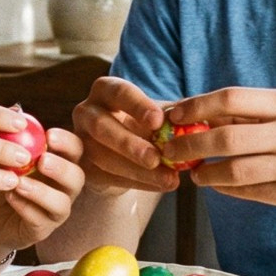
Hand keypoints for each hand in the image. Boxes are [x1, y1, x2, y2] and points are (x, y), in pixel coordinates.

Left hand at [0, 127, 87, 254]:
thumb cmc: (1, 178)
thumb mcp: (0, 154)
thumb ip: (8, 133)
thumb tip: (15, 108)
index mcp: (60, 163)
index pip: (76, 150)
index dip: (68, 142)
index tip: (49, 135)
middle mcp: (64, 187)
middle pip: (78, 177)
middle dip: (62, 168)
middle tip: (42, 160)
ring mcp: (56, 210)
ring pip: (61, 203)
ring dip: (41, 191)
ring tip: (20, 182)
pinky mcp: (42, 230)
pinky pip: (40, 220)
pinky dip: (25, 207)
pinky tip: (10, 197)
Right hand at [71, 76, 178, 193]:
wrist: (124, 153)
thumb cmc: (144, 125)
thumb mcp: (157, 115)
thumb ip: (174, 114)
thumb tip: (196, 115)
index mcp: (106, 90)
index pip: (118, 92)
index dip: (137, 106)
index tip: (158, 121)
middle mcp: (86, 112)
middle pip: (101, 125)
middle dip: (129, 143)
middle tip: (156, 158)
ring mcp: (79, 141)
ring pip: (103, 157)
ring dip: (137, 170)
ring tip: (169, 179)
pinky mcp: (83, 168)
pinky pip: (107, 178)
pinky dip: (138, 183)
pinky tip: (161, 185)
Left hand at [165, 87, 275, 218]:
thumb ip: (254, 116)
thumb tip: (200, 115)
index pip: (231, 99)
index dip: (196, 107)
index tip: (173, 116)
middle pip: (226, 136)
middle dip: (190, 145)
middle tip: (171, 152)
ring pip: (234, 170)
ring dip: (206, 173)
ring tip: (195, 174)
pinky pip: (250, 192)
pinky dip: (227, 190)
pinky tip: (218, 186)